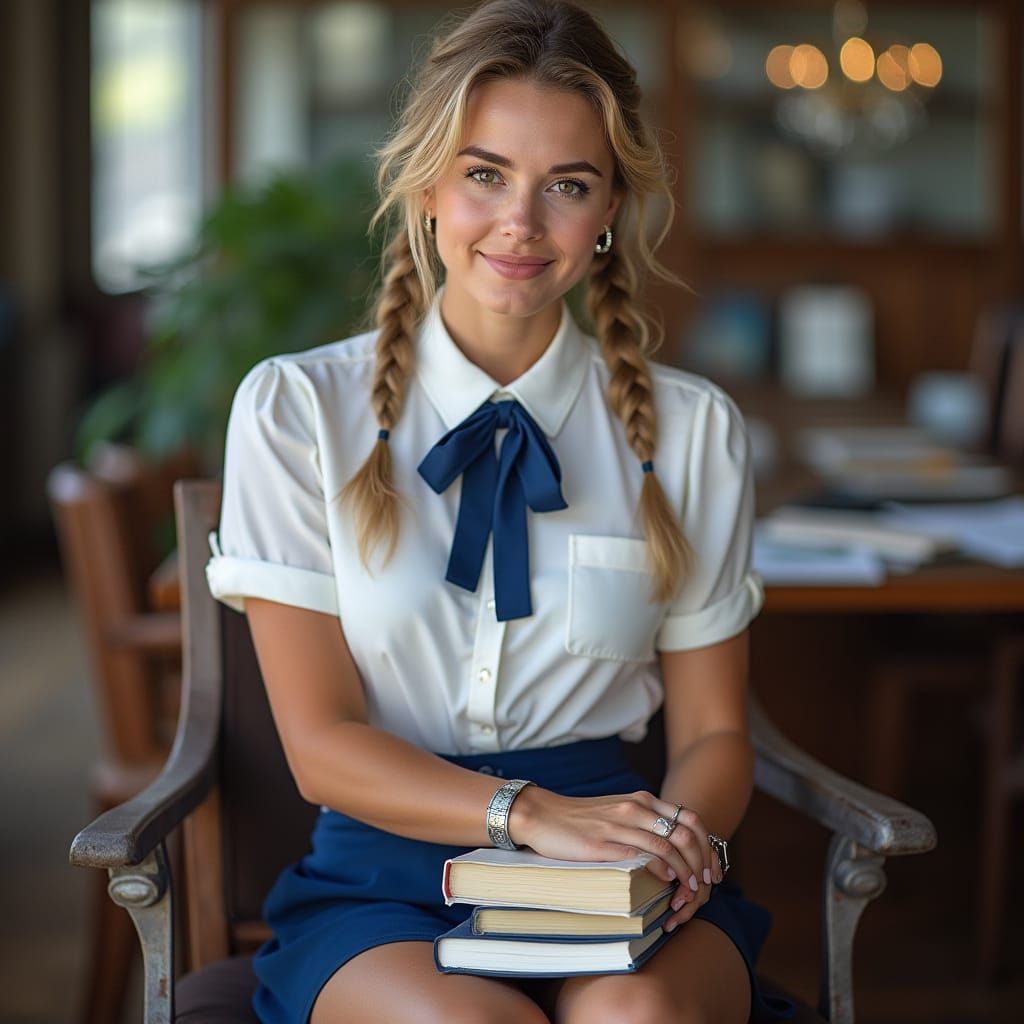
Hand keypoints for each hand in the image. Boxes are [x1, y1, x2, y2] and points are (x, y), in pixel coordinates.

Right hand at [507, 787, 722, 925]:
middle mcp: (635, 807)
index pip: (690, 819)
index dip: (707, 846)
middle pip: (685, 833)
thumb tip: (672, 849)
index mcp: (642, 800)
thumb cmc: (581, 819)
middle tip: (704, 884)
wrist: (542, 815)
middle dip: (702, 862)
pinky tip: (666, 884)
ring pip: (667, 846)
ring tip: (689, 890)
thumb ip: (645, 823)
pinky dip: (661, 872)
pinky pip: (641, 855)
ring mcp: (619, 824)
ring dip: (685, 872)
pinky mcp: (603, 842)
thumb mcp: (619, 813)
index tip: (711, 870)